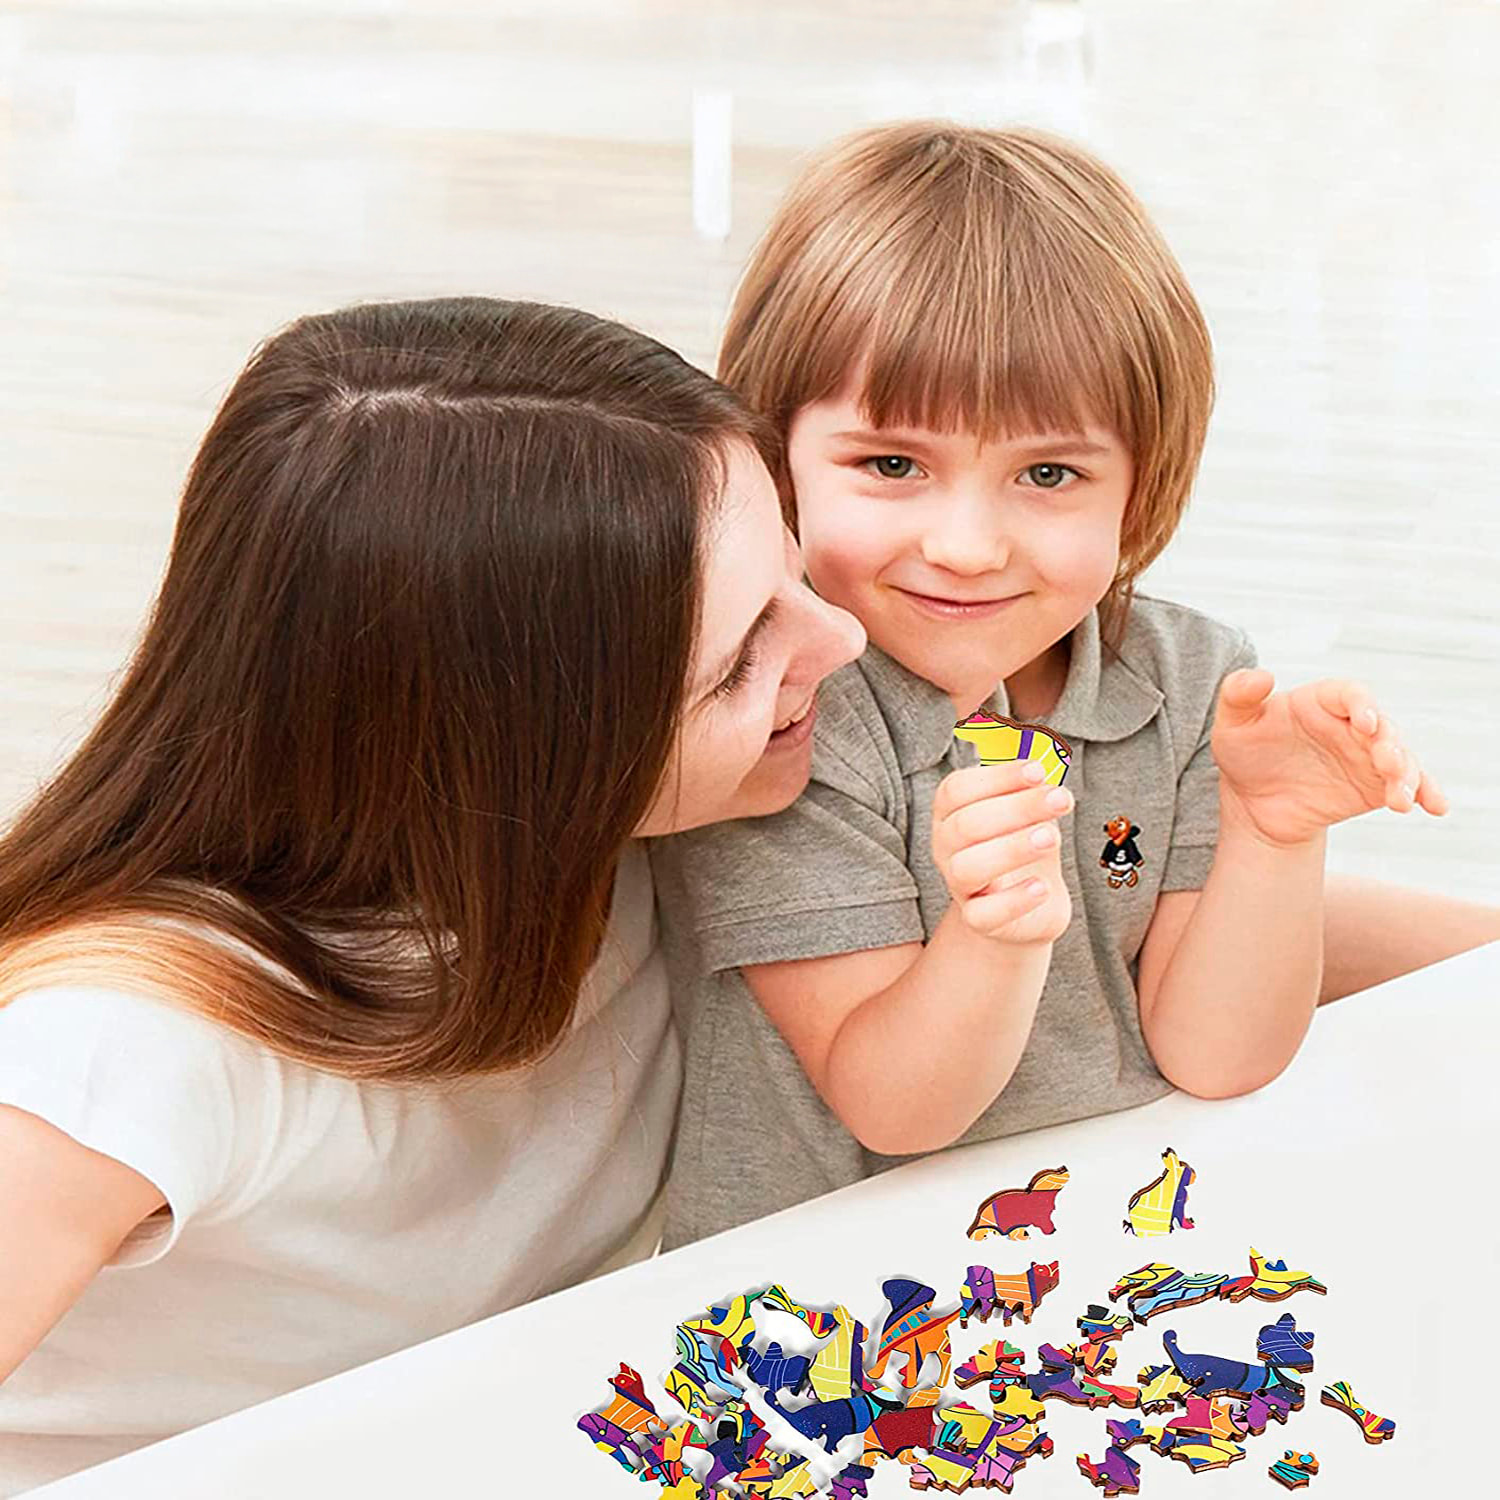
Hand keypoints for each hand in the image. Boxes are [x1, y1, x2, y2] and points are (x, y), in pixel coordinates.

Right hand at [932, 760, 1073, 944]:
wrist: (1029, 903)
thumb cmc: (1025, 844)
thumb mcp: (1028, 811)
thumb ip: (1031, 788)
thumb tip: (1046, 764)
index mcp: (951, 812)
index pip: (957, 789)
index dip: (997, 777)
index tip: (1040, 770)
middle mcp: (946, 847)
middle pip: (966, 825)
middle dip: (1017, 808)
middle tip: (1060, 798)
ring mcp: (959, 886)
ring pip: (968, 868)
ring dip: (1012, 849)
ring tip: (1052, 837)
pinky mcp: (978, 920)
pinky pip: (984, 914)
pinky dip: (1014, 900)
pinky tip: (1042, 887)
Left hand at [1211, 670, 1448, 848]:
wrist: (1253, 804)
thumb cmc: (1245, 753)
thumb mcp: (1232, 724)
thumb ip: (1239, 695)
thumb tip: (1260, 675)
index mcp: (1322, 702)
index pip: (1350, 694)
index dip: (1361, 704)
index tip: (1363, 722)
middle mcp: (1352, 726)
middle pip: (1383, 727)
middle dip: (1390, 744)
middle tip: (1387, 762)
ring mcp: (1368, 756)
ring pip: (1401, 758)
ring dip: (1408, 774)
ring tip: (1401, 796)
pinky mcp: (1377, 787)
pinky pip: (1409, 787)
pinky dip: (1426, 794)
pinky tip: (1436, 806)